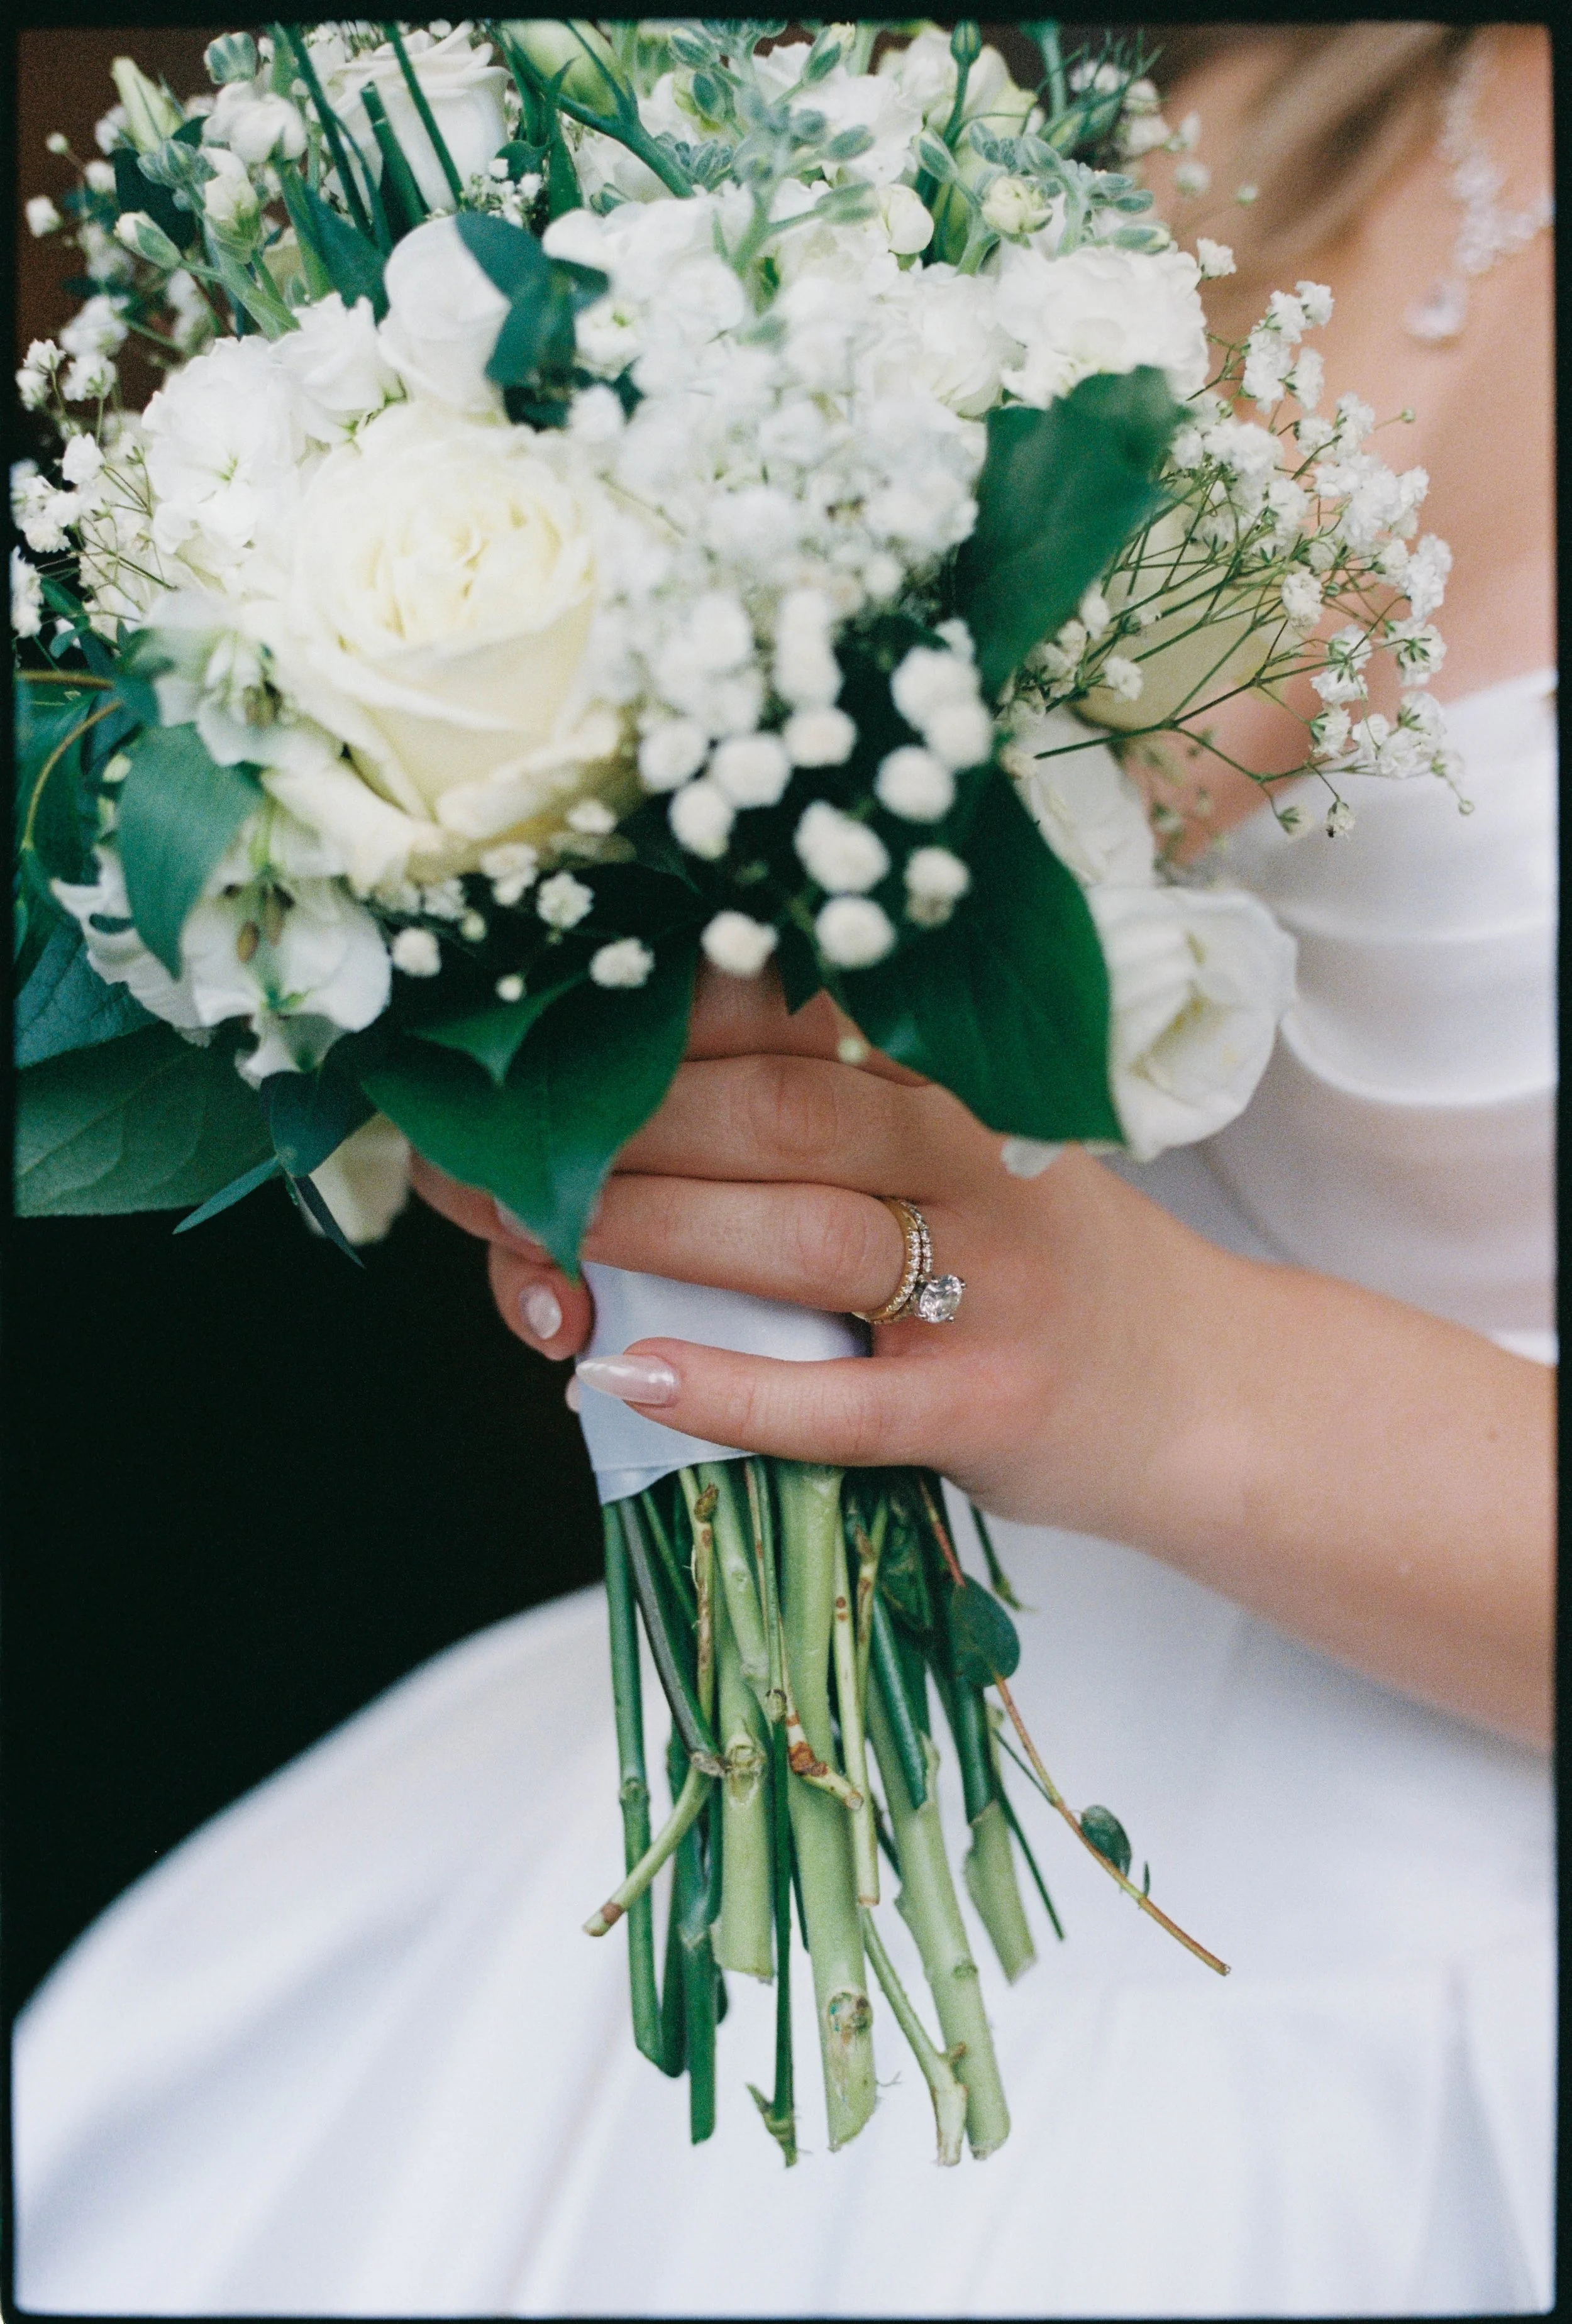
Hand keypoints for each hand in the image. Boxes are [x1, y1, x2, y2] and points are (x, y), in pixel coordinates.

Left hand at [412, 966, 1552, 1744]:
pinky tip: (622, 1381)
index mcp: (952, 1072)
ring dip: (645, 1236)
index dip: (636, 1022)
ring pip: (800, 1235)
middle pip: (773, 1114)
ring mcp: (992, 1284)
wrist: (1199, 1390)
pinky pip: (845, 1401)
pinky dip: (728, 1390)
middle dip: (610, 1132)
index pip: (778, 1013)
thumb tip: (603, 1117)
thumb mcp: (950, 1149)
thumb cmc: (1029, 1259)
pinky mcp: (992, 1408)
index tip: (517, 1031)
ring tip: (523, 1245)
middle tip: (480, 1156)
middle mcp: (975, 1158)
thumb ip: (813, 1111)